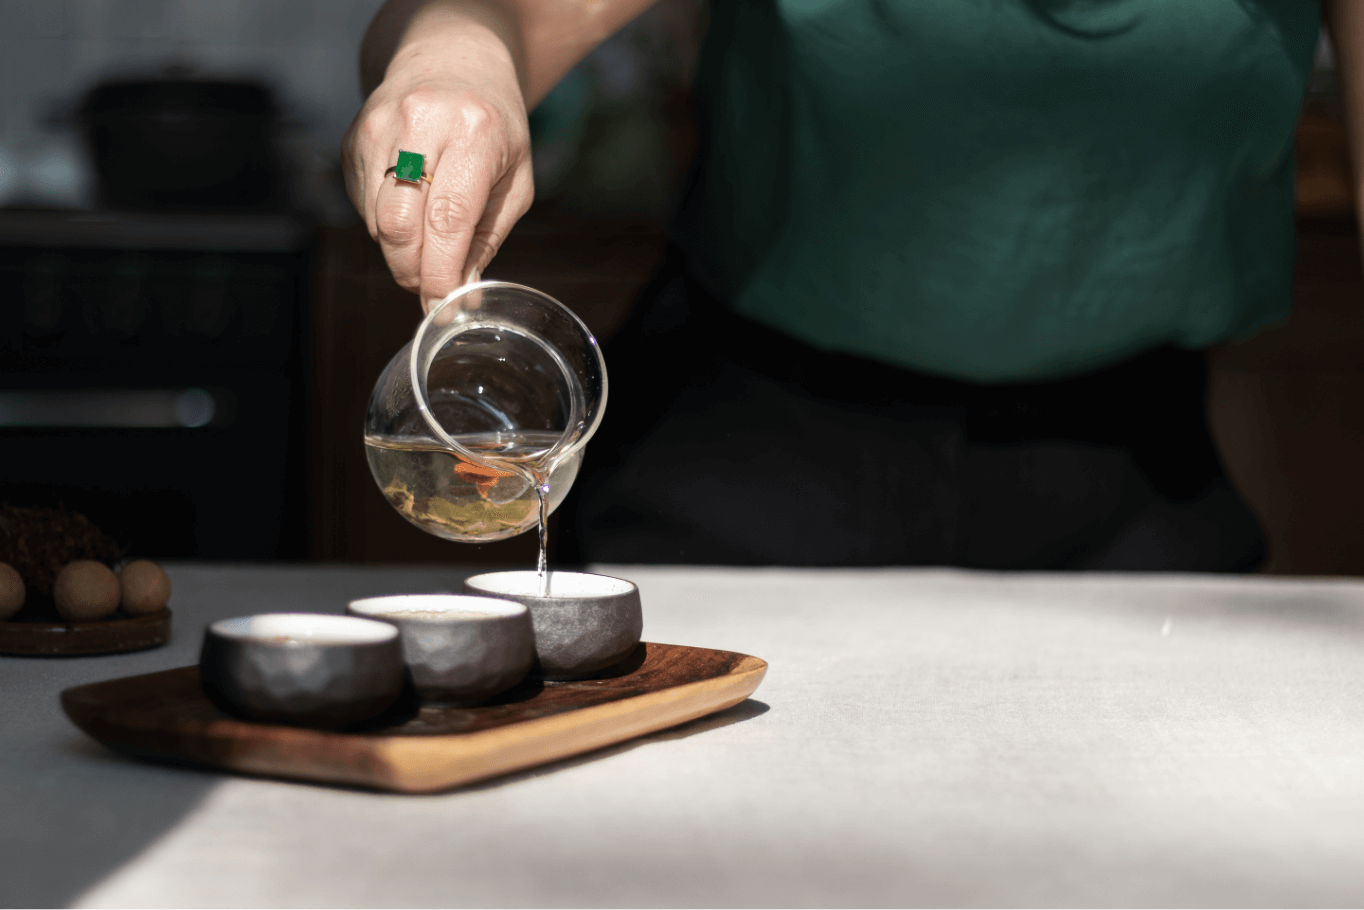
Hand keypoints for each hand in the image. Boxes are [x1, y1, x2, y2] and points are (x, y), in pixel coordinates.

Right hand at [343, 17, 532, 311]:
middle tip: (432, 285)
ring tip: (427, 242)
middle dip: (413, 270)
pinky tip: (410, 204)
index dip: (440, 272)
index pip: (448, 219)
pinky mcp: (354, 136)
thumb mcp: (514, 180)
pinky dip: (385, 223)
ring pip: (377, 220)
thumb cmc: (494, 126)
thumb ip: (488, 239)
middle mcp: (421, 123)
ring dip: (400, 251)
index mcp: (473, 132)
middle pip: (400, 225)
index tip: (442, 307)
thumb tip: (464, 296)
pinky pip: (362, 205)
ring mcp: (379, 126)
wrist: (453, 59)